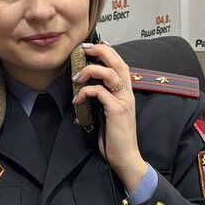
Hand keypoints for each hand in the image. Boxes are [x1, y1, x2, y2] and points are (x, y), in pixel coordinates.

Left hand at [72, 42, 148, 189]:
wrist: (126, 157)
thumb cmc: (115, 138)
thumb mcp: (107, 115)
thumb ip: (101, 102)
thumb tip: (84, 94)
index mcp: (126, 93)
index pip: (121, 65)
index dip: (109, 52)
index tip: (93, 47)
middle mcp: (127, 94)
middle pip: (119, 63)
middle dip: (101, 51)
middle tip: (85, 49)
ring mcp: (123, 101)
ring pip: (109, 74)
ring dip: (90, 71)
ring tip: (77, 77)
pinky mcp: (117, 111)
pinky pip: (100, 92)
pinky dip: (86, 92)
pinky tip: (77, 99)